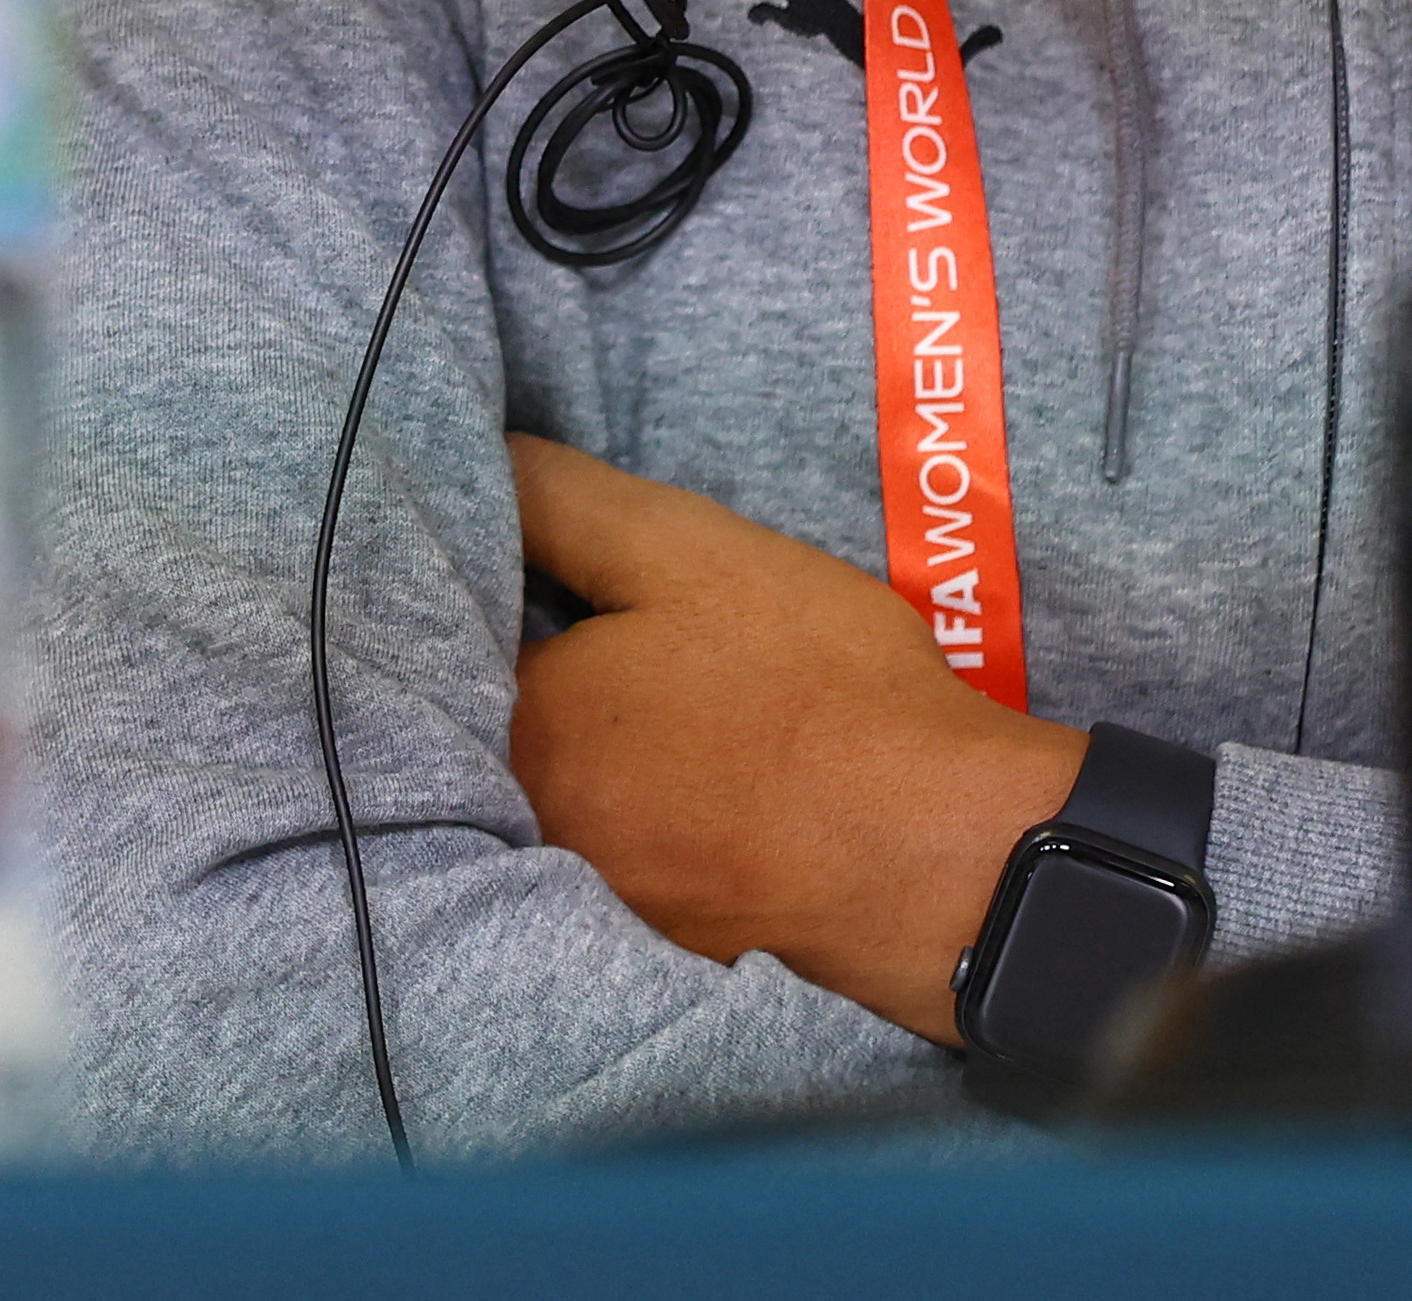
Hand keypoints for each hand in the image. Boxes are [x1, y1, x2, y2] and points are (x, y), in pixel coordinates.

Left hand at [501, 433, 1083, 1041]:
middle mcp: (534, 832)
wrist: (945, 855)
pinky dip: (658, 821)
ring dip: (608, 754)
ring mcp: (599, 905)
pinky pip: (633, 863)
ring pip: (572, 796)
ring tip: (693, 715)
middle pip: (509, 728)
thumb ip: (562, 503)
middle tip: (648, 644)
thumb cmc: (818, 687)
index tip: (572, 578)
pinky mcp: (666, 949)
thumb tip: (478, 464)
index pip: (467, 639)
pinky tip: (724, 791)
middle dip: (553, 675)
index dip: (515, 592)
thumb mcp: (688, 552)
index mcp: (525, 728)